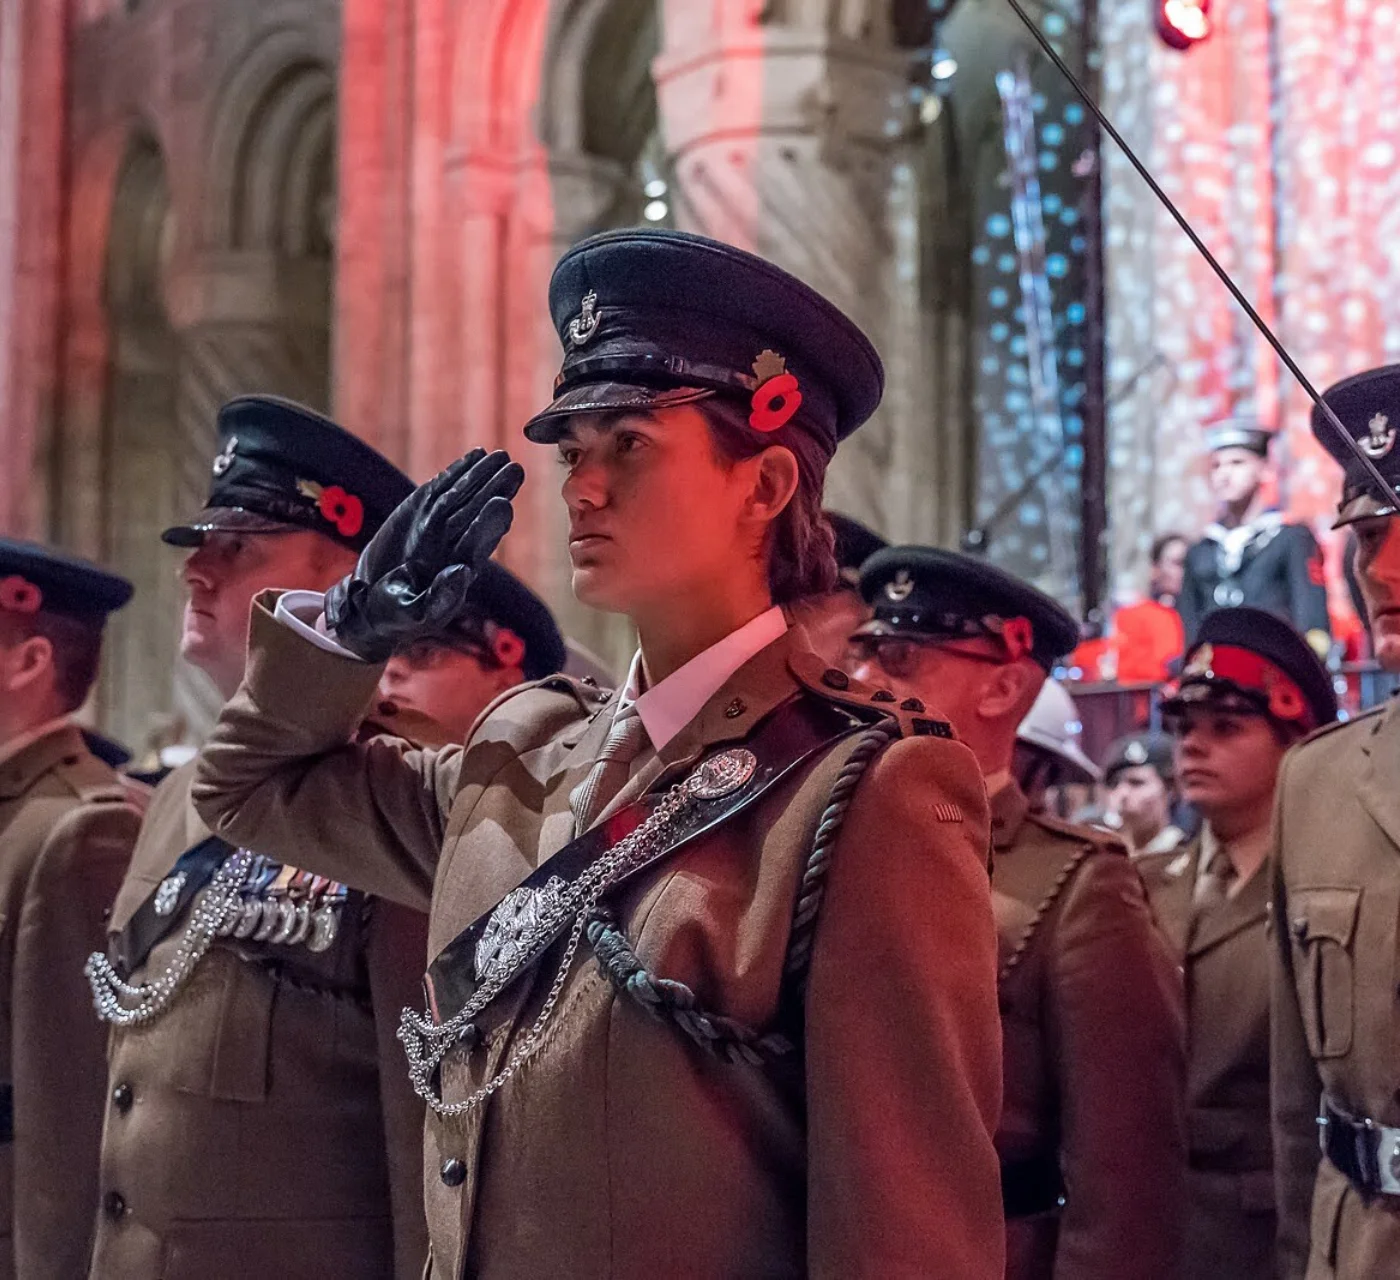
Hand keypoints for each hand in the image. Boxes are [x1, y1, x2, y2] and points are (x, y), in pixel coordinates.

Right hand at [324, 449, 524, 661]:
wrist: (371, 603)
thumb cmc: (394, 617)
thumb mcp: (413, 613)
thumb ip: (439, 598)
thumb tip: (462, 572)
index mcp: (457, 571)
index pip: (476, 543)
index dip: (488, 524)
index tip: (502, 504)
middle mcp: (452, 546)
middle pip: (476, 513)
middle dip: (495, 490)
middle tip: (513, 468)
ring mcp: (438, 527)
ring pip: (462, 497)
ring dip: (481, 475)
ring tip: (499, 455)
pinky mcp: (420, 513)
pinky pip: (441, 489)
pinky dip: (457, 472)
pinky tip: (477, 455)